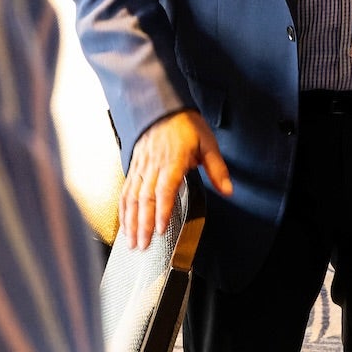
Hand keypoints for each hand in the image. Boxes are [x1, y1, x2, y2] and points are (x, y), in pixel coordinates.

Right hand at [119, 110, 231, 249]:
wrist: (162, 106)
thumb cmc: (184, 124)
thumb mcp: (207, 143)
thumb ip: (217, 169)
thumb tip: (228, 190)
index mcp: (172, 161)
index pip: (165, 190)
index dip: (162, 211)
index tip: (160, 230)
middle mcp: (153, 165)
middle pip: (144, 198)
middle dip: (143, 225)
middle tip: (143, 245)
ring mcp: (141, 166)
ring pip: (131, 197)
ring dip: (130, 221)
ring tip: (131, 241)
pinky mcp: (134, 166)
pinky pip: (125, 190)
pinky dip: (123, 208)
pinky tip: (124, 222)